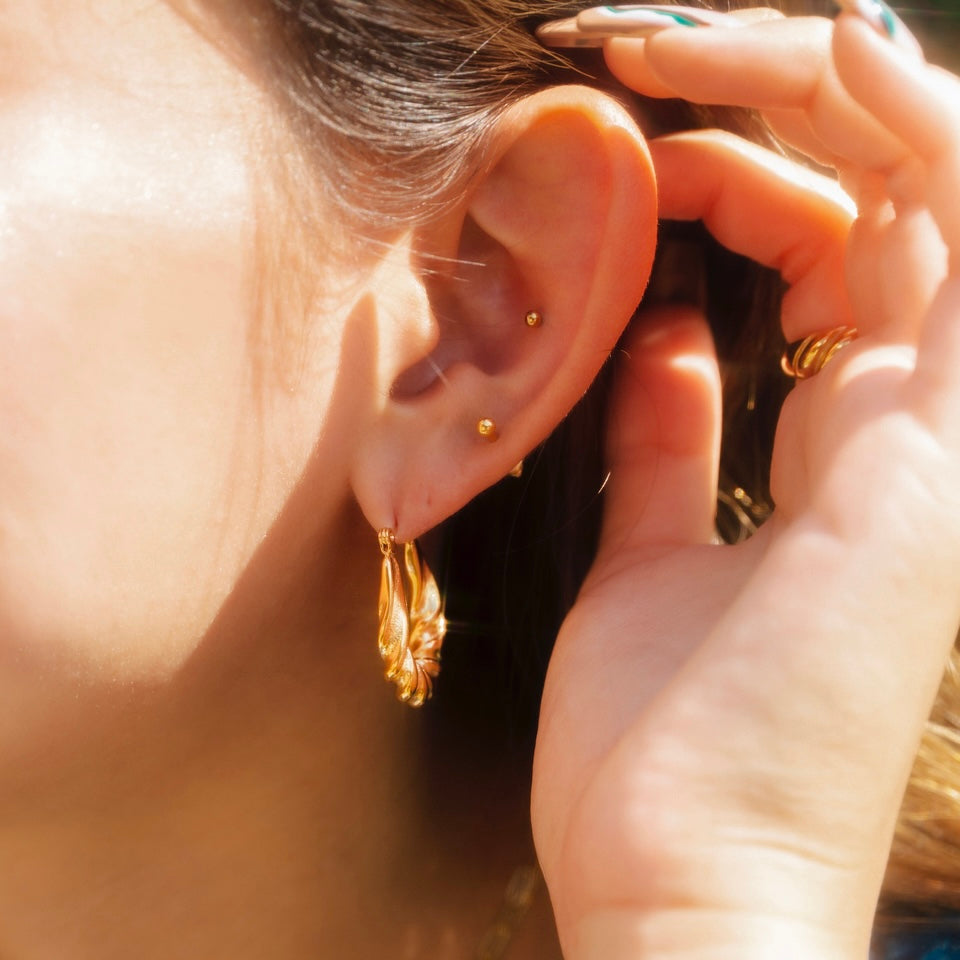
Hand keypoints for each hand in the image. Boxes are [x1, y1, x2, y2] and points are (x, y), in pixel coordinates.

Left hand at [531, 11, 959, 959]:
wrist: (681, 885)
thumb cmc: (652, 751)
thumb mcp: (643, 560)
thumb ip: (667, 447)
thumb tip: (665, 344)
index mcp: (842, 455)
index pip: (836, 260)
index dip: (741, 182)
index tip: (633, 159)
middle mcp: (917, 431)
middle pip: (883, 198)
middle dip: (772, 105)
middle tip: (652, 55)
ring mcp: (943, 437)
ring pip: (938, 192)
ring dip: (826, 90)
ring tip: (695, 40)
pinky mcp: (937, 455)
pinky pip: (959, 239)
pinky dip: (914, 131)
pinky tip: (831, 49)